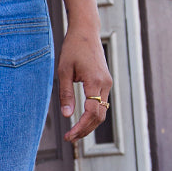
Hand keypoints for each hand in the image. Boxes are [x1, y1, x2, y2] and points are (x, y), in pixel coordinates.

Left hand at [58, 23, 111, 142]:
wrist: (86, 31)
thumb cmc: (73, 48)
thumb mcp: (64, 71)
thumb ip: (66, 94)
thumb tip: (67, 116)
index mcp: (95, 81)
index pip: (92, 112)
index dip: (81, 127)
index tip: (69, 136)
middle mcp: (105, 83)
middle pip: (99, 116)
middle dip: (85, 130)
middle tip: (70, 139)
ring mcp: (107, 83)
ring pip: (102, 111)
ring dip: (89, 124)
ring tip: (74, 133)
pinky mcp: (106, 81)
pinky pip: (102, 103)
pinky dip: (93, 114)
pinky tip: (81, 119)